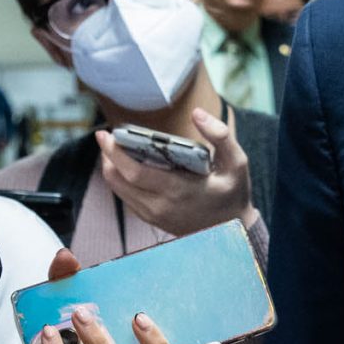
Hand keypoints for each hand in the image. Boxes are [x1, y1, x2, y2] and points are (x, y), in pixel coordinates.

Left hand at [96, 109, 250, 239]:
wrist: (234, 229)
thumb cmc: (234, 193)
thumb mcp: (237, 163)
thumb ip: (221, 136)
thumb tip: (198, 113)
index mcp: (177, 191)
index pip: (134, 173)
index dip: (115, 153)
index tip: (106, 134)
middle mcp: (160, 206)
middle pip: (119, 181)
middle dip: (108, 157)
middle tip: (105, 137)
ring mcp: (154, 216)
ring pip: (119, 191)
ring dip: (111, 169)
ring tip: (113, 149)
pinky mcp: (152, 220)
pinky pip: (127, 199)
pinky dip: (121, 181)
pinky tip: (126, 166)